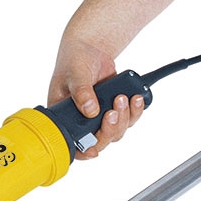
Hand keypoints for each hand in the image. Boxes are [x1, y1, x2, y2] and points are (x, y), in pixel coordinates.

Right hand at [47, 38, 144, 159]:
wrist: (90, 49)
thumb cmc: (74, 60)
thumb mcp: (74, 74)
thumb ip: (81, 92)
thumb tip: (90, 110)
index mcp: (64, 116)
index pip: (72, 142)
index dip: (83, 151)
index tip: (93, 151)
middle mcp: (82, 120)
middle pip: (99, 139)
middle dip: (109, 129)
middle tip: (113, 110)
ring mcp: (99, 116)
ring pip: (116, 131)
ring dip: (124, 117)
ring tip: (122, 97)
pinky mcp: (114, 108)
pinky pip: (129, 119)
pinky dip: (135, 110)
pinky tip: (136, 98)